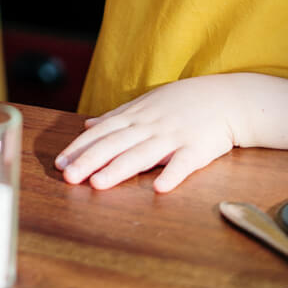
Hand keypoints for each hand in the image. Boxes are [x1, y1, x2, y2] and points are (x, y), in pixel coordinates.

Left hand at [54, 75, 244, 192]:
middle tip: (68, 177)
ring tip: (98, 184)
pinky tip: (158, 189)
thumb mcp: (146, 103)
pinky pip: (183, 164)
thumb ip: (117, 116)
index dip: (80, 147)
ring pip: (141, 154)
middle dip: (89, 160)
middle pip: (115, 144)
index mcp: (136, 115)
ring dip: (119, 169)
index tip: (60, 162)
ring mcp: (173, 136)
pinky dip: (171, 174)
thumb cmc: (182, 102)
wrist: (226, 99)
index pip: (102, 133)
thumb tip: (88, 125)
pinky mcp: (198, 149)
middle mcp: (150, 125)